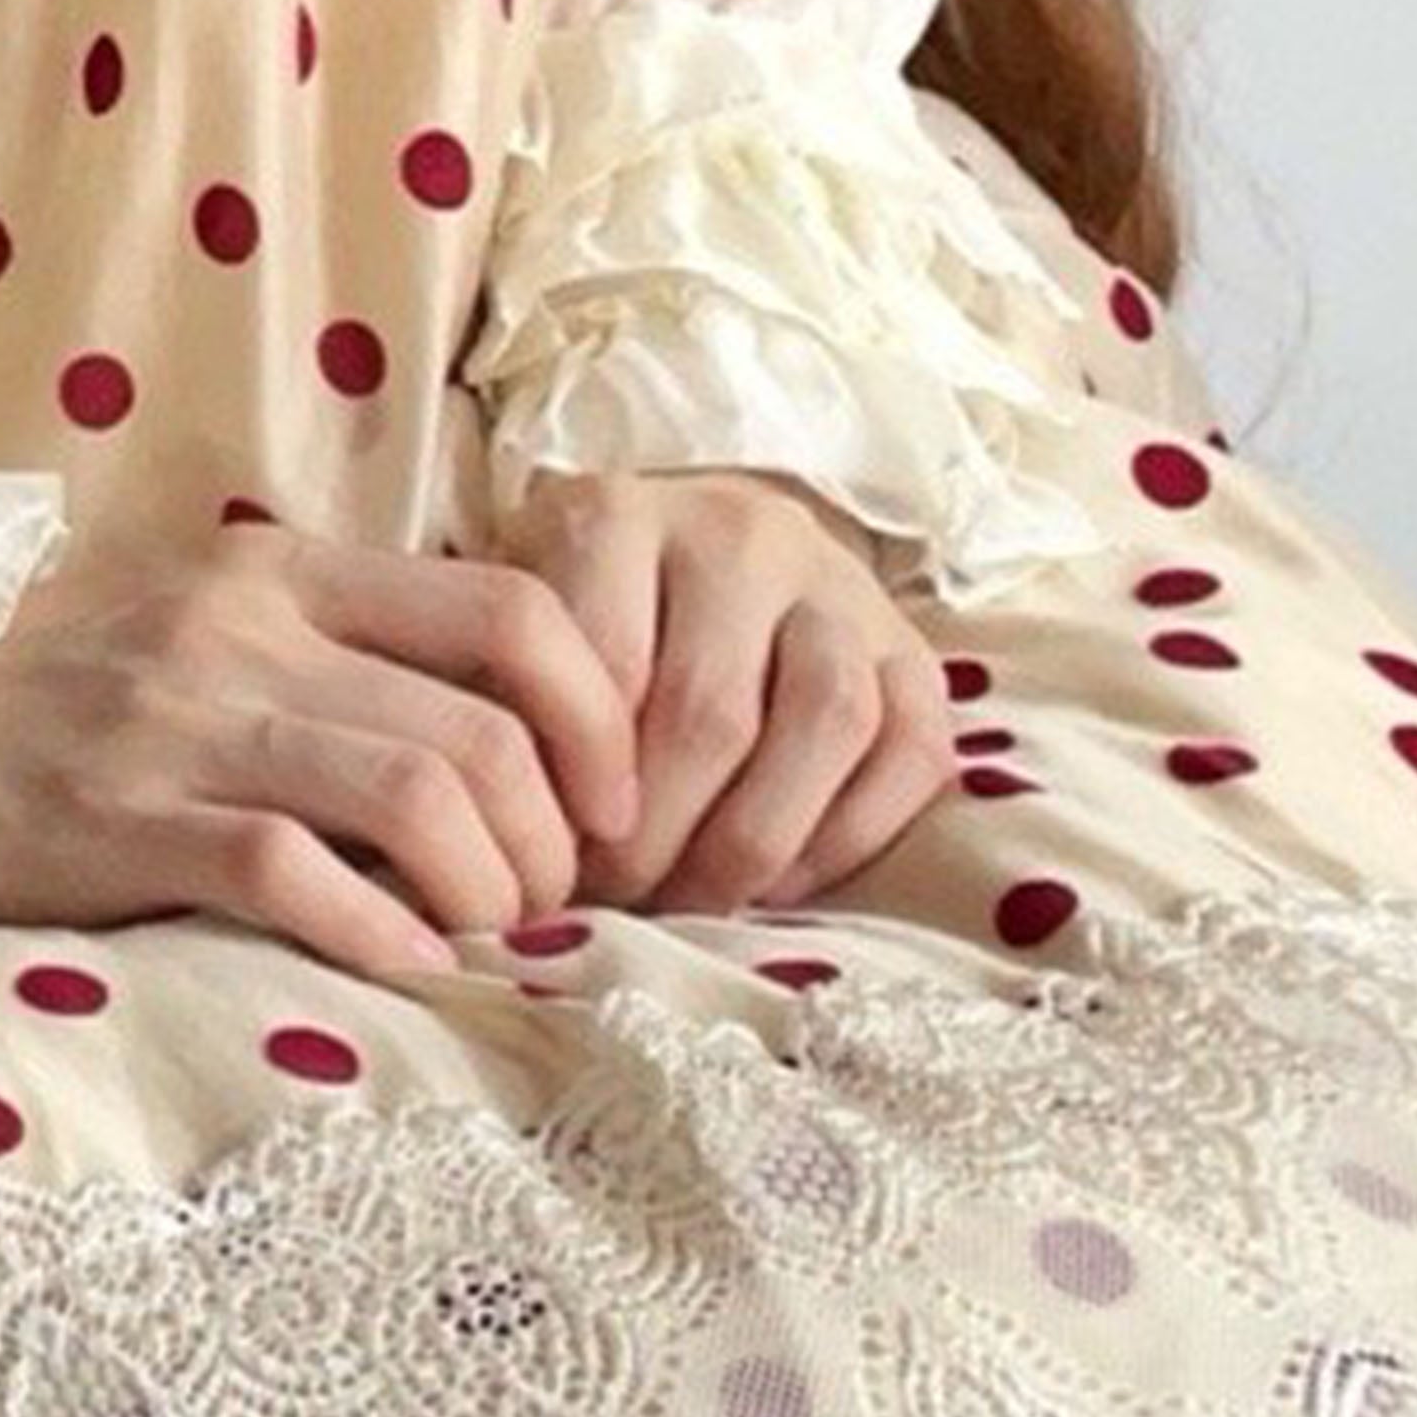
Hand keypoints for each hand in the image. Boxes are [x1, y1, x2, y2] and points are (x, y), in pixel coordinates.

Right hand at [0, 513, 642, 996]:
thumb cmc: (51, 686)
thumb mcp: (202, 617)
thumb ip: (334, 644)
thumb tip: (500, 718)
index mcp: (284, 571)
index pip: (514, 606)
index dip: (598, 712)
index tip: (610, 799)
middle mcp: (247, 631)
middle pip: (488, 729)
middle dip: (558, 838)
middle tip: (551, 900)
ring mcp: (183, 726)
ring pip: (419, 800)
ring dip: (489, 893)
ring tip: (482, 938)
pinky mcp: (121, 824)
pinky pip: (297, 879)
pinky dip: (382, 939)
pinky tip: (406, 973)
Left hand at [486, 464, 953, 912]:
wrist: (690, 550)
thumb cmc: (575, 620)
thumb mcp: (516, 632)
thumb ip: (507, 708)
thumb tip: (504, 842)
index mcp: (616, 516)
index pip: (607, 665)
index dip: (582, 784)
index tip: (557, 852)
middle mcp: (738, 531)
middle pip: (713, 709)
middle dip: (660, 837)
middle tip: (619, 900)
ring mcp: (838, 584)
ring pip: (829, 719)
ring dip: (755, 840)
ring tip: (695, 900)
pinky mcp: (912, 648)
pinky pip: (911, 750)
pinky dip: (848, 836)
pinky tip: (778, 882)